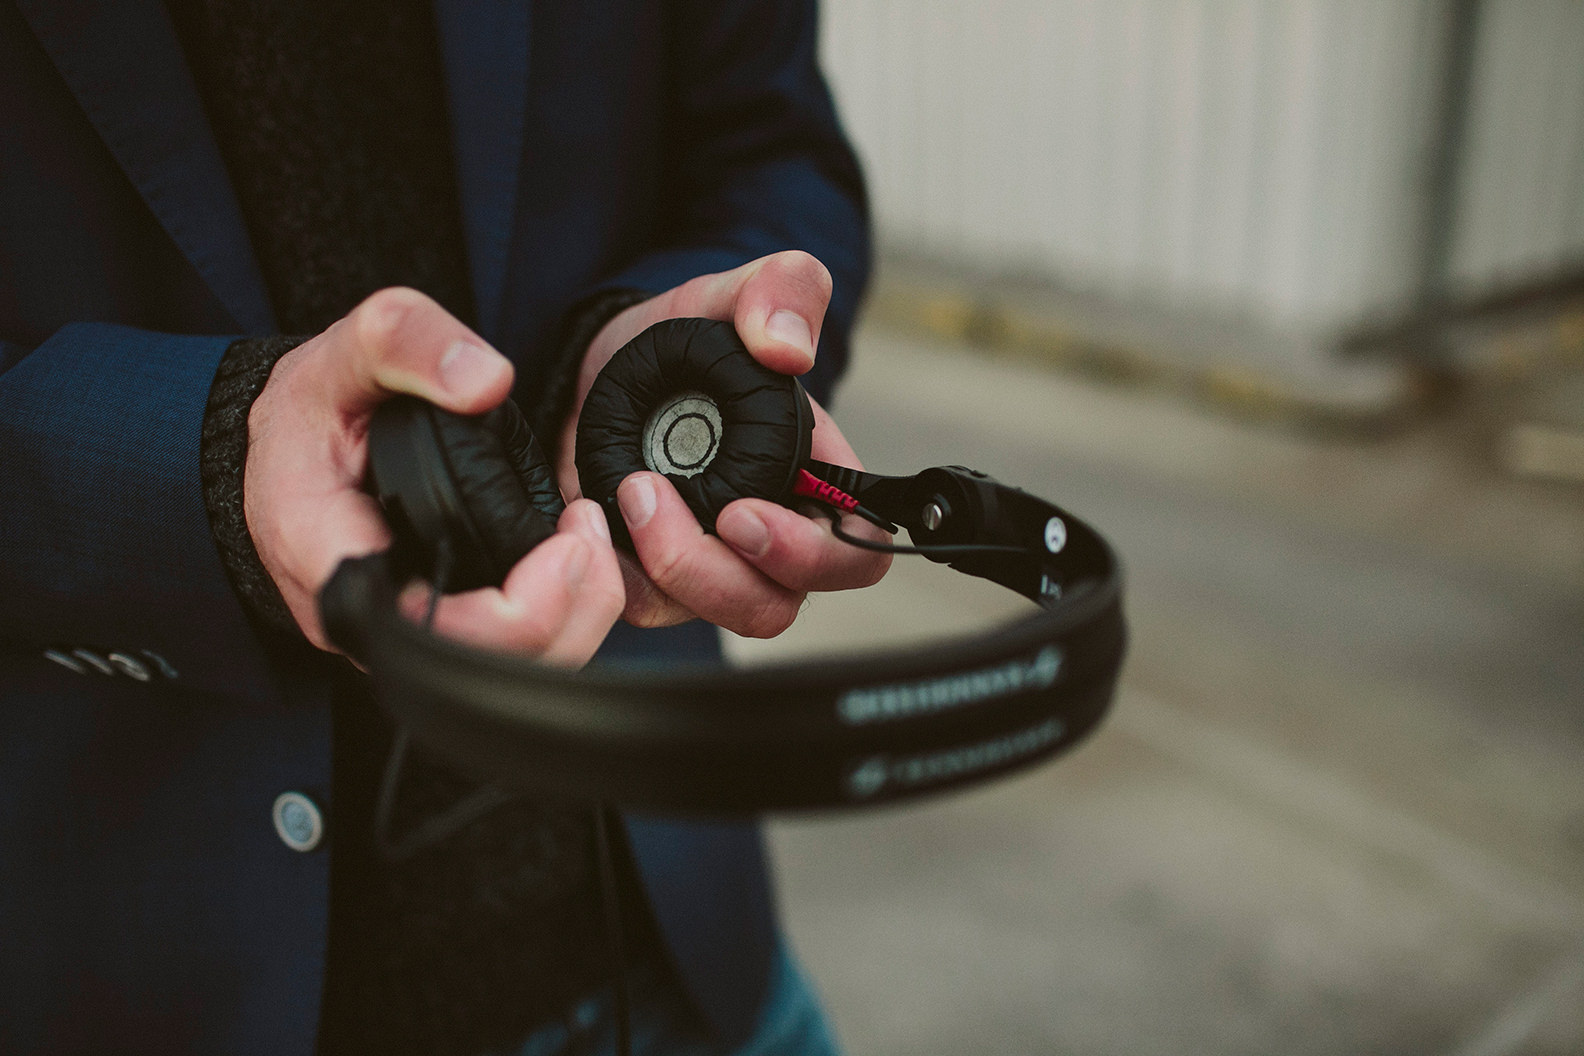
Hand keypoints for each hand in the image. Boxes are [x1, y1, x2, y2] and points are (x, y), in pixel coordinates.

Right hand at [246, 287, 624, 665]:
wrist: (285, 453)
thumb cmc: (309, 414)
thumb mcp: (343, 354)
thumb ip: (407, 342)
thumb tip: (487, 380)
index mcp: (330, 561)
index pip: (433, 632)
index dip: (518, 611)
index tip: (563, 540)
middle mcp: (366, 623)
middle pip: (489, 667)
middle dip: (568, 607)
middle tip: (587, 527)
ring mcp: (400, 640)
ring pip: (511, 671)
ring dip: (575, 614)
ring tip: (585, 536)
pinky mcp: (436, 636)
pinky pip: (513, 656)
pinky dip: (562, 615)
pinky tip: (570, 559)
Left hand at [556, 251, 890, 636]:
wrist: (602, 365)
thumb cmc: (683, 340)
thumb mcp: (728, 295)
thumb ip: (779, 291)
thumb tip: (788, 348)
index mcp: (816, 481)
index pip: (855, 554)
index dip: (811, 555)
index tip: (741, 514)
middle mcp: (774, 537)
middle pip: (777, 605)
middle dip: (717, 572)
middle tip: (652, 495)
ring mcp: (717, 565)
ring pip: (717, 616)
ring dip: (666, 568)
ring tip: (624, 489)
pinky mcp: (657, 579)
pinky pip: (648, 609)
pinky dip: (619, 574)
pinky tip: (593, 515)